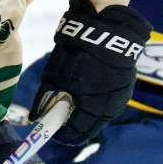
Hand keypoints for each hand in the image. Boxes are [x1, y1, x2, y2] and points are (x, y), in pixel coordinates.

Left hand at [33, 0, 151, 146]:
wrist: (108, 29)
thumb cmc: (77, 52)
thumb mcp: (54, 75)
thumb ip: (45, 99)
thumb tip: (35, 116)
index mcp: (91, 107)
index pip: (75, 133)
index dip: (62, 135)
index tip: (53, 132)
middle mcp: (109, 108)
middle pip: (90, 128)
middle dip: (75, 127)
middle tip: (63, 121)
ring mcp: (121, 98)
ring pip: (102, 117)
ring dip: (88, 116)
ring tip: (76, 106)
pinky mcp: (127, 87)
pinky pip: (111, 104)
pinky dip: (99, 104)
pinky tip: (91, 95)